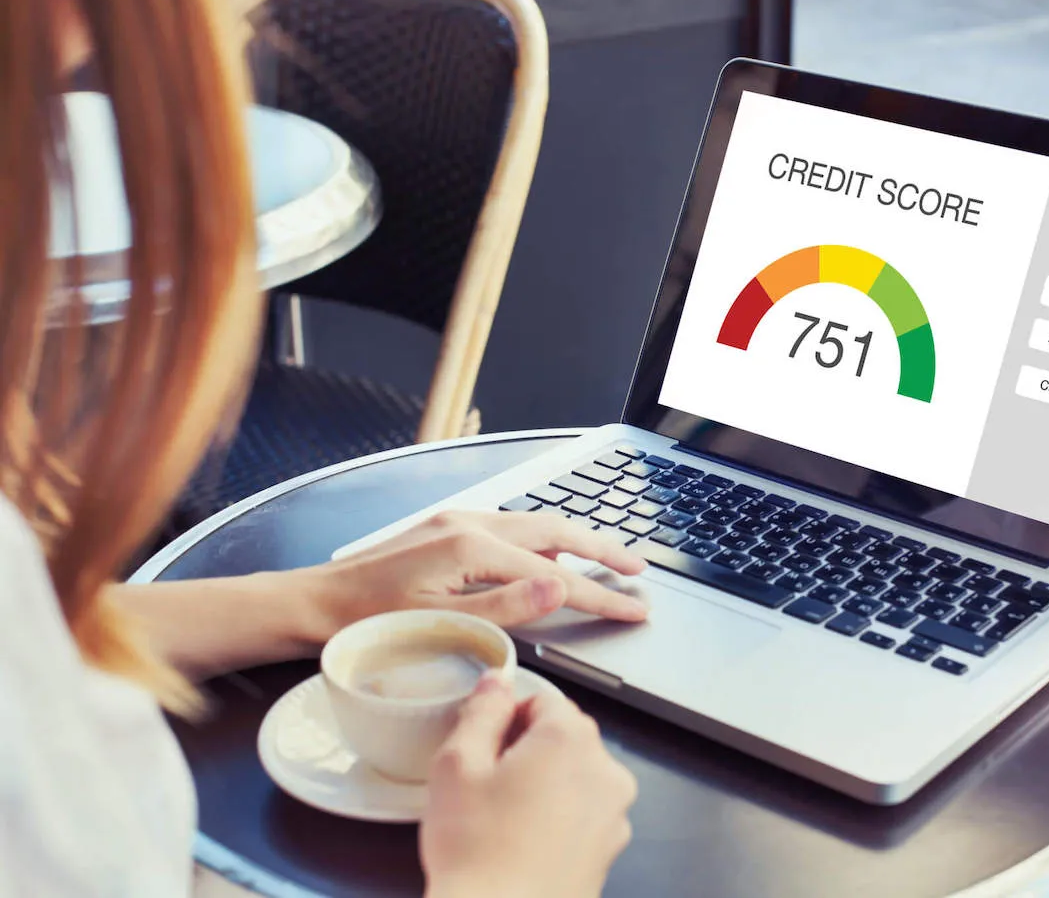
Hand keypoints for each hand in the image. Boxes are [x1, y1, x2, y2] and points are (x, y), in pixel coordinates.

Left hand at [309, 511, 648, 639]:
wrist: (311, 604)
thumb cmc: (366, 623)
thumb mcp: (442, 624)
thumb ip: (507, 607)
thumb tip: (561, 584)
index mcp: (472, 547)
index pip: (556, 574)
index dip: (600, 594)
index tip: (635, 607)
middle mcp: (469, 524)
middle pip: (555, 531)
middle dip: (602, 549)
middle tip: (638, 570)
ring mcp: (456, 522)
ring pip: (534, 526)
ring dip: (575, 541)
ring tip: (606, 560)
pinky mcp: (445, 530)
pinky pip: (510, 530)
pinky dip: (542, 542)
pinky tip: (548, 556)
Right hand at [421, 672, 636, 897]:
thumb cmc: (476, 850)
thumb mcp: (457, 764)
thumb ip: (482, 711)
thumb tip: (497, 682)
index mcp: (571, 739)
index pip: (543, 699)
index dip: (506, 720)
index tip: (483, 749)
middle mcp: (605, 770)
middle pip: (563, 738)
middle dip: (526, 752)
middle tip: (486, 787)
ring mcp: (614, 813)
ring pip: (574, 778)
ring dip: (544, 787)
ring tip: (502, 821)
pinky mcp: (611, 850)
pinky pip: (583, 816)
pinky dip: (558, 821)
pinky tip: (522, 845)